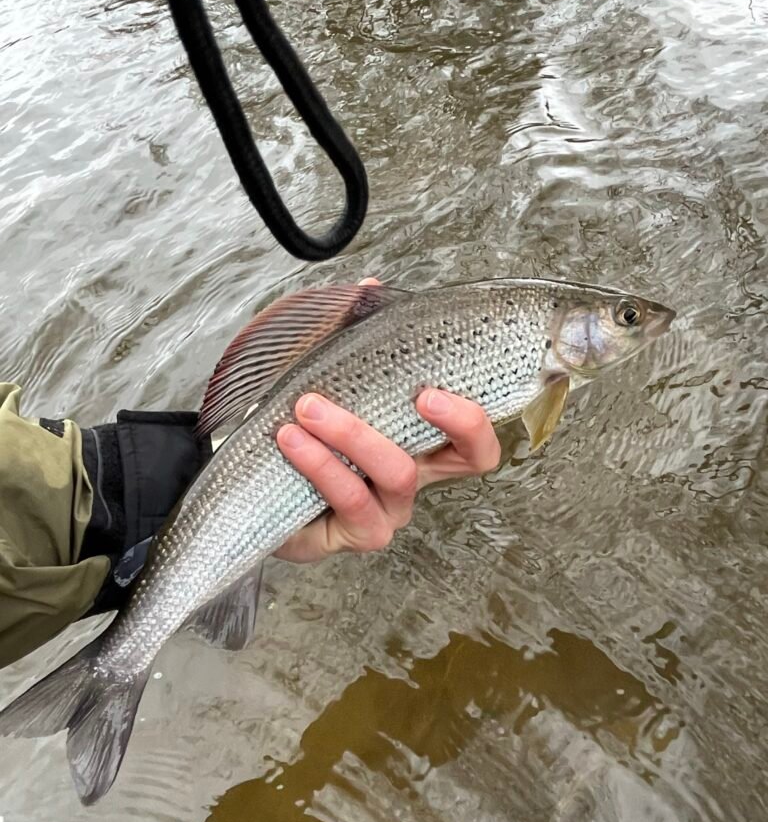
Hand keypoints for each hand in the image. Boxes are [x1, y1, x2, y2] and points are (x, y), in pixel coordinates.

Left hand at [273, 281, 500, 562]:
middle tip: (418, 391)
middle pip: (468, 459)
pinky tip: (290, 441)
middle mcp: (414, 480)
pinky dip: (321, 466)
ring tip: (308, 409)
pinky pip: (350, 499)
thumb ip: (348, 335)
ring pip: (398, 472)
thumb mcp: (324, 379)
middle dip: (449, 419)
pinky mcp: (354, 534)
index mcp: (420, 445)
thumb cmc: (303, 434)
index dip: (473, 418)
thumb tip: (370, 287)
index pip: (475, 441)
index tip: (434, 388)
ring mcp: (388, 511)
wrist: (251, 488)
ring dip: (354, 435)